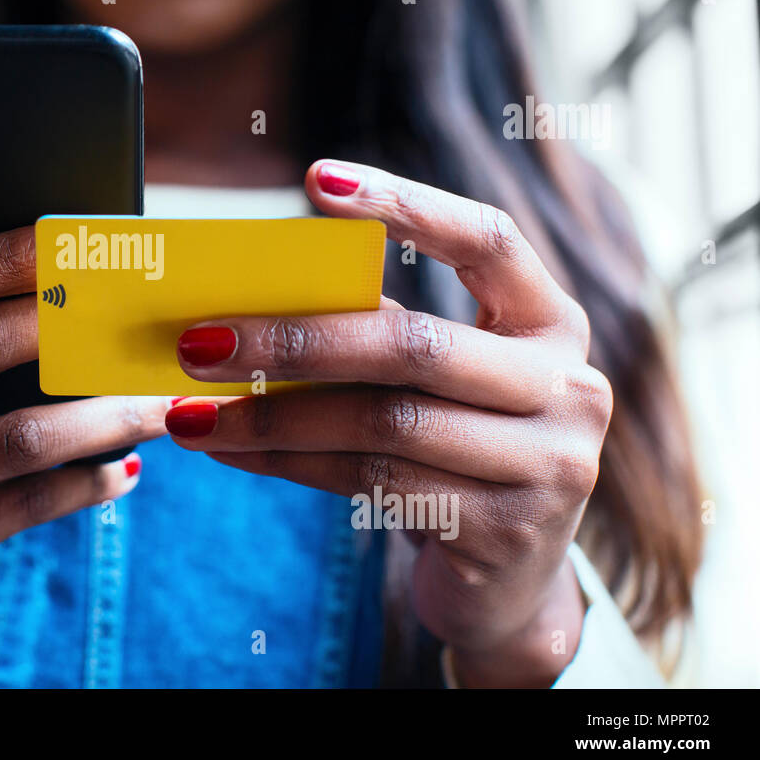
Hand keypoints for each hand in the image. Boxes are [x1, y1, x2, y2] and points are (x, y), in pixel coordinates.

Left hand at [164, 160, 610, 686]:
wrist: (509, 580)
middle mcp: (567, 387)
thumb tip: (252, 301)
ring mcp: (548, 464)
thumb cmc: (454, 452)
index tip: (316, 179)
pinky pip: (371, 481)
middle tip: (197, 340)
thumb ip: (381, 332)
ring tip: (192, 412)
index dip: (406, 204)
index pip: (487, 239)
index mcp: (550, 322)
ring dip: (270, 416)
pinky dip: (287, 463)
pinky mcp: (505, 530)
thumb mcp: (438, 382)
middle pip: (412, 344)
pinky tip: (232, 451)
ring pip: (382, 423)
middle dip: (292, 340)